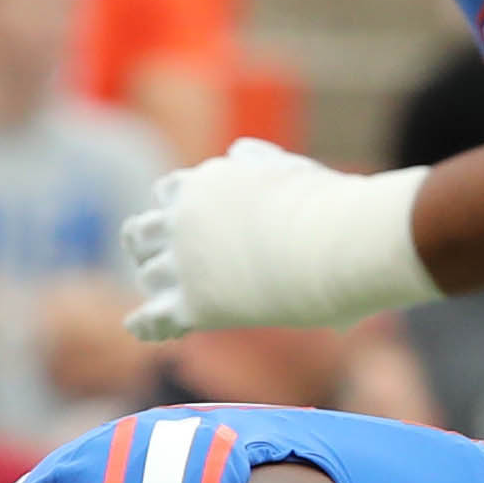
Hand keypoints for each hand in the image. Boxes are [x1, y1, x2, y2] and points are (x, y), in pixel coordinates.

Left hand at [122, 142, 438, 341]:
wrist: (338, 243)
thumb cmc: (330, 207)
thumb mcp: (289, 170)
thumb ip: (259, 163)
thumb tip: (239, 152)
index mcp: (206, 182)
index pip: (171, 193)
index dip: (174, 210)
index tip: (181, 222)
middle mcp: (184, 218)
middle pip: (145, 232)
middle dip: (150, 246)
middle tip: (156, 261)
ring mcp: (184, 262)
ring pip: (150, 274)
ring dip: (157, 285)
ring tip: (166, 297)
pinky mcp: (194, 303)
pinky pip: (152, 319)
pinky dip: (146, 325)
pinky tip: (145, 329)